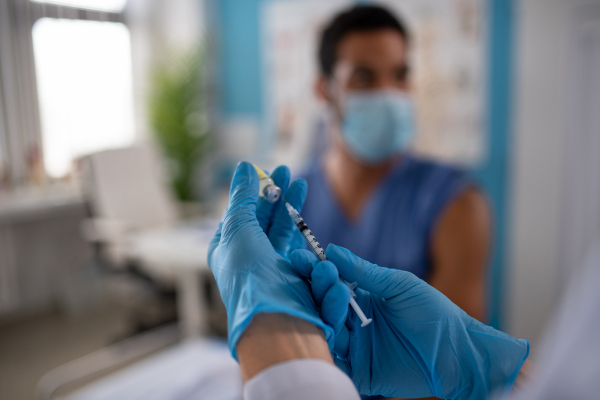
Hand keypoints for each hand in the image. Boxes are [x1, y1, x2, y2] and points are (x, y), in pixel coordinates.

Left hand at [207, 162, 332, 357]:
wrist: (275, 316)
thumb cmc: (249, 273)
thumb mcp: (238, 226)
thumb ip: (242, 195)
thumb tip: (244, 166)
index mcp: (226, 247)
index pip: (239, 212)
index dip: (253, 190)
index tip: (267, 171)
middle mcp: (247, 256)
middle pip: (262, 217)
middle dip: (275, 193)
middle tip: (287, 170)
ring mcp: (271, 265)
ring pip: (281, 228)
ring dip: (290, 204)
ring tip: (299, 182)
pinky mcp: (293, 272)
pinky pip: (297, 243)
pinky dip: (300, 224)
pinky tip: (304, 210)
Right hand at [291, 244, 528, 399]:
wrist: (458, 354)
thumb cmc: (434, 313)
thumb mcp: (398, 285)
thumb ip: (364, 271)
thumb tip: (330, 249)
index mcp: (360, 297)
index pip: (329, 282)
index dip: (314, 270)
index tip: (301, 257)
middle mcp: (352, 320)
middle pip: (321, 304)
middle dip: (318, 286)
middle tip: (322, 272)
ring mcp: (354, 345)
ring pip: (325, 328)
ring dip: (325, 309)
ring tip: (336, 292)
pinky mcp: (358, 370)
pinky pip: (334, 359)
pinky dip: (326, 344)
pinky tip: (329, 327)